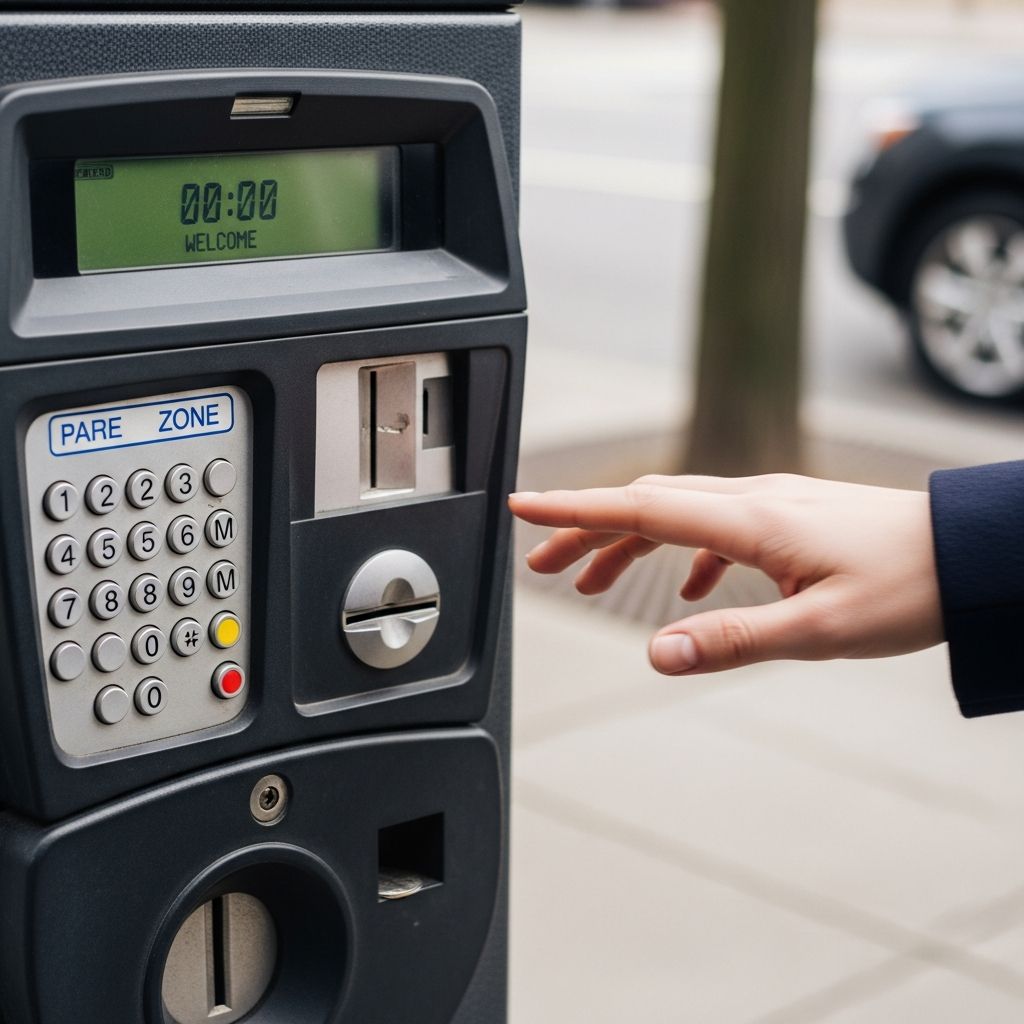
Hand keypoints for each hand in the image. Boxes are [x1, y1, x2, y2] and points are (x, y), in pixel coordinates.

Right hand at [509, 474, 943, 675]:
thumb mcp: (818, 629)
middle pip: (645, 505)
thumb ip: (731, 640)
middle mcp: (750, 500)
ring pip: (676, 512)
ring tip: (593, 581)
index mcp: (747, 520)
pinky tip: (689, 589)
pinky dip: (682, 553)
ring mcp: (769, 504)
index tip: (522, 506)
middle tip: (541, 563)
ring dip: (627, 542)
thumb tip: (655, 654)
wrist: (972, 554)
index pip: (638, 508)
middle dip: (585, 529)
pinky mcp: (788, 519)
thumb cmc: (908, 587)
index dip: (573, 508)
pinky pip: (714, 526)